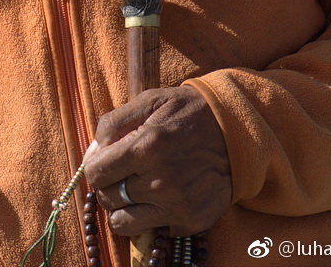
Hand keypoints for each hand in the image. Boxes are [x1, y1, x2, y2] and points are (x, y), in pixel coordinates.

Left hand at [84, 86, 231, 236]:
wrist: (236, 131)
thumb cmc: (187, 112)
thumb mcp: (150, 100)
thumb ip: (114, 122)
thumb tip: (93, 150)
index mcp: (146, 147)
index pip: (96, 173)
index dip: (95, 167)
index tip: (104, 162)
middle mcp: (160, 181)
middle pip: (107, 199)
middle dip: (109, 185)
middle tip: (122, 173)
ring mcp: (176, 205)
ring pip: (123, 223)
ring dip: (125, 207)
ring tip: (137, 189)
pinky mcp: (191, 221)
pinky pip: (153, 229)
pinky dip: (153, 215)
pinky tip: (164, 195)